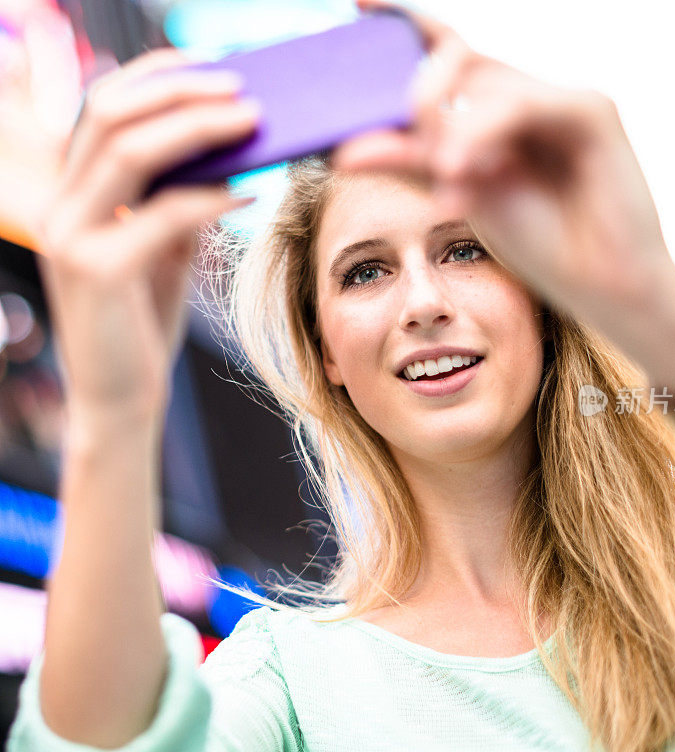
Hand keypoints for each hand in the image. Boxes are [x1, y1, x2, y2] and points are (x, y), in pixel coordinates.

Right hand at [39, 49, 257, 420]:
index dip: (154, 75)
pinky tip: (250, 191)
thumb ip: (175, 203)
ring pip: (130, 152)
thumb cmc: (142, 325)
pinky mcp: (96, 272)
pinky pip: (163, 215)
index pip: (101, 107)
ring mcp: (70, 237)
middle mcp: (59, 206)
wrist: (119, 399)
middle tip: (242, 89)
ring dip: (199, 128)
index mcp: (70, 194)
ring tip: (254, 123)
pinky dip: (212, 196)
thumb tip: (223, 157)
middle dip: (180, 91)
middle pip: (111, 114)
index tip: (212, 67)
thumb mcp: (160, 252)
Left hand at [334, 0, 674, 342]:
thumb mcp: (461, 198)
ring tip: (449, 177)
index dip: (406, 24)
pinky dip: (487, 133)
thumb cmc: (546, 247)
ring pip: (485, 82)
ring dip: (453, 126)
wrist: (607, 290)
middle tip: (413, 134)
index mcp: (497, 119)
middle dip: (423, 92)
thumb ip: (409, 166)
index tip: (359, 3)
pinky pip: (522, 104)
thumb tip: (344, 151)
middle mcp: (526, 101)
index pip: (446, 57)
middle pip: (459, 60)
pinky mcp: (592, 112)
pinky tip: (465, 172)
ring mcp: (560, 102)